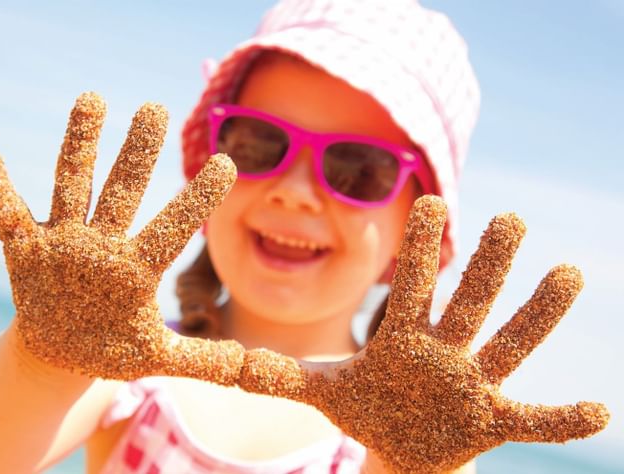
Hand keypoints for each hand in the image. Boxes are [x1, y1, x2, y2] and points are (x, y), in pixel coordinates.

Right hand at [0, 92, 243, 382]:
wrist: (62, 354)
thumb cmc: (114, 349)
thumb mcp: (159, 357)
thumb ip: (204, 359)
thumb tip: (253, 365)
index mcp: (137, 269)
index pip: (172, 228)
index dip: (196, 200)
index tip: (225, 163)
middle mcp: (103, 245)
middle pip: (122, 191)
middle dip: (137, 152)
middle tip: (154, 109)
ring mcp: (64, 242)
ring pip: (72, 185)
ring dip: (79, 145)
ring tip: (92, 99)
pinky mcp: (25, 250)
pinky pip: (5, 212)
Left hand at [239, 196, 608, 472]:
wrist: (397, 448)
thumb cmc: (368, 408)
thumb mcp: (322, 390)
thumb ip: (279, 373)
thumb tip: (227, 362)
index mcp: (404, 338)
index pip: (411, 287)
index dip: (420, 251)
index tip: (428, 203)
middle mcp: (444, 351)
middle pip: (467, 302)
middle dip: (487, 266)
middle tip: (511, 217)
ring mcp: (471, 383)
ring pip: (508, 342)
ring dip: (539, 313)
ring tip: (568, 273)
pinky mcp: (490, 421)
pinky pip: (534, 418)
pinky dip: (565, 419)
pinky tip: (600, 409)